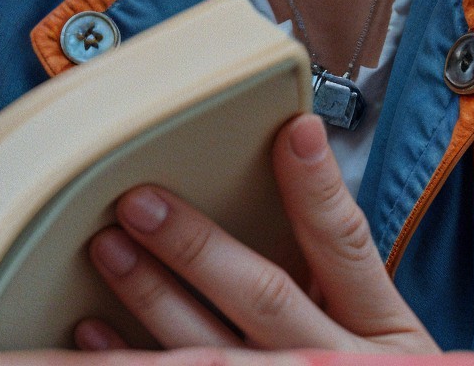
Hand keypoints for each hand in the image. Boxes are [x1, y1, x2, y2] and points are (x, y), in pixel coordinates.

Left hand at [71, 114, 436, 357]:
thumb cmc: (364, 361)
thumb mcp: (374, 316)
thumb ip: (334, 252)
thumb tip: (290, 145)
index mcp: (379, 327)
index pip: (347, 244)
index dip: (319, 189)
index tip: (294, 131)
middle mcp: (336, 363)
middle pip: (264, 298)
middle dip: (197, 248)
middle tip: (139, 202)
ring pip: (211, 348)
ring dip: (153, 297)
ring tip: (108, 249)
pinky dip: (131, 356)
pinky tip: (93, 328)